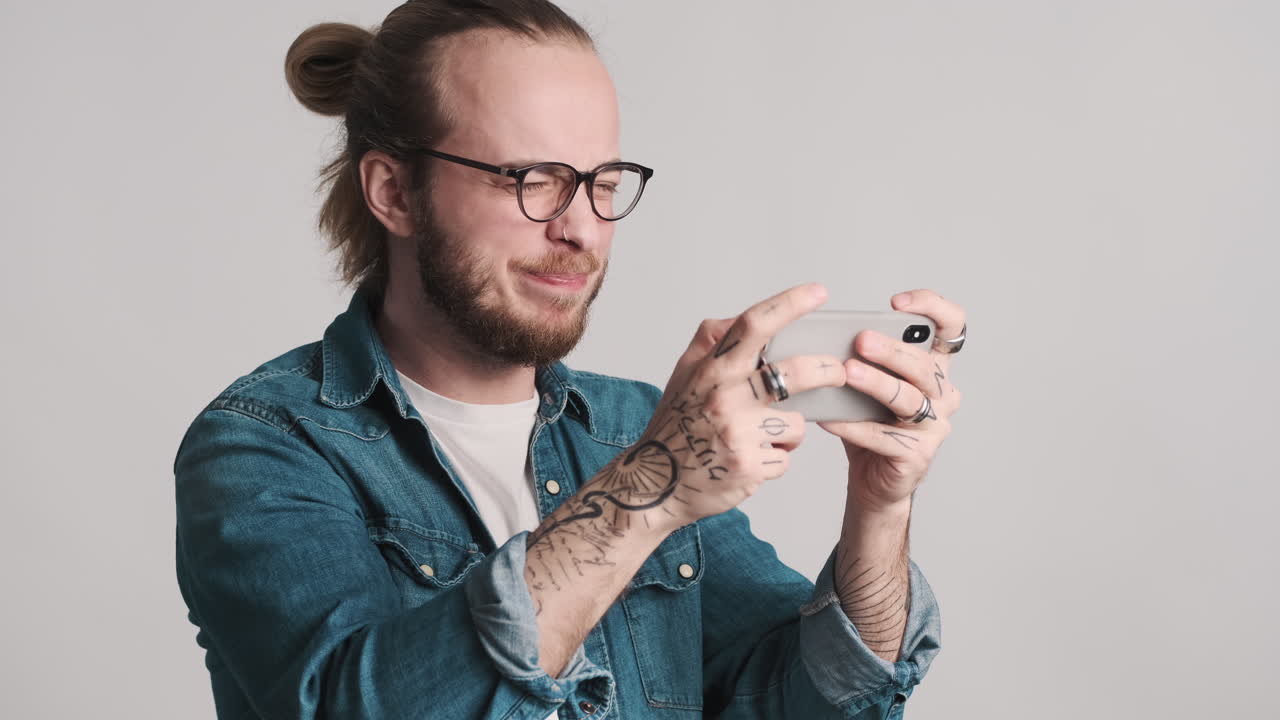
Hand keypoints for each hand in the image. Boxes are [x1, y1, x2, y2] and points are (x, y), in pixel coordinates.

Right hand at [594, 283, 847, 532]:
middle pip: (793, 372)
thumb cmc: (675, 426)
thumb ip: (709, 341)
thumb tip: (739, 318)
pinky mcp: (749, 467)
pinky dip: (777, 458)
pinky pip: (786, 456)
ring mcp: (737, 433)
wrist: (654, 484)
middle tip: (839, 371)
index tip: (818, 292)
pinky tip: (753, 460)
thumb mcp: (683, 375)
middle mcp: (724, 397)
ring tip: (767, 436)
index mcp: (712, 369)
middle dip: (827, 369)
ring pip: (797, 422)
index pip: (753, 325)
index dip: (789, 304)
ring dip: (791, 430)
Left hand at [818, 289, 965, 512]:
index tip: (897, 303)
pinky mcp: (917, 455)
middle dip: (893, 351)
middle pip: (924, 366)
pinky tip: (829, 418)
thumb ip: (860, 359)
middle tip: (861, 340)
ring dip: (876, 383)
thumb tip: (826, 335)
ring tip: (847, 372)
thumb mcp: (867, 384)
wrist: (872, 480)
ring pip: (907, 399)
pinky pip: (883, 436)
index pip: (951, 327)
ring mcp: (934, 427)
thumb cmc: (869, 423)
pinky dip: (853, 426)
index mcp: (935, 368)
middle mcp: (943, 395)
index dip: (932, 308)